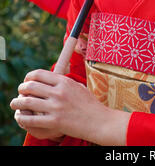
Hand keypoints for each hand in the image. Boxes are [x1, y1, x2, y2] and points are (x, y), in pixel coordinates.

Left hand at [10, 69, 129, 144]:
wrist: (98, 120)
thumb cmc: (89, 104)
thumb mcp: (78, 87)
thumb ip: (64, 82)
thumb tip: (51, 79)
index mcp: (64, 81)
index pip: (39, 74)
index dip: (29, 77)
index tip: (26, 81)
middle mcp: (59, 92)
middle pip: (31, 86)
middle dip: (21, 89)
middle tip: (19, 92)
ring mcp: (56, 107)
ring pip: (28, 102)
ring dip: (17, 103)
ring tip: (14, 103)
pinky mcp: (54, 122)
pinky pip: (32, 120)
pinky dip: (22, 118)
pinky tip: (20, 117)